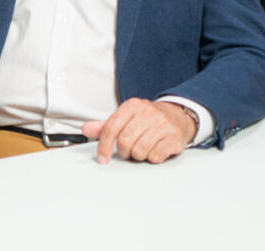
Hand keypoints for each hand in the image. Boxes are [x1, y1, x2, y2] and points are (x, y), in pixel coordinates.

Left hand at [81, 98, 195, 163]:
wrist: (178, 116)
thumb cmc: (148, 119)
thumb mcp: (126, 117)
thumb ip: (106, 125)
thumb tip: (85, 129)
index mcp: (132, 105)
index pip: (111, 127)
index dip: (104, 146)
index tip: (102, 158)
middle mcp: (147, 112)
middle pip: (124, 142)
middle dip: (124, 152)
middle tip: (129, 150)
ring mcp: (162, 124)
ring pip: (139, 151)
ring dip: (138, 155)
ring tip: (143, 147)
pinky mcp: (174, 137)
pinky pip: (155, 156)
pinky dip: (152, 157)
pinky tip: (155, 149)